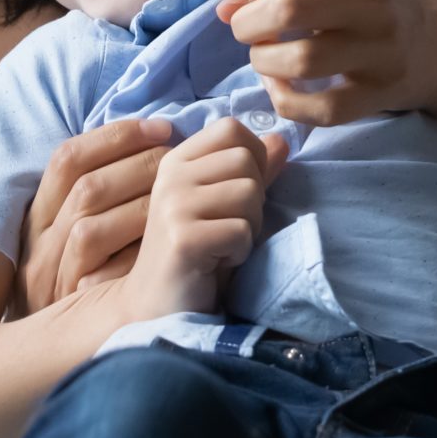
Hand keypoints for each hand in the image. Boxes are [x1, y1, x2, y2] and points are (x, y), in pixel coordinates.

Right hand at [14, 117, 172, 314]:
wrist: (83, 355)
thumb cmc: (100, 292)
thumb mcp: (93, 238)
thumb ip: (114, 194)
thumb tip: (163, 137)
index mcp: (38, 220)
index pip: (67, 160)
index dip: (115, 138)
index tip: (162, 128)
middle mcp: (38, 247)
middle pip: (86, 189)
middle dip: (141, 167)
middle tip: (187, 163)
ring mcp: (56, 280)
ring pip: (92, 227)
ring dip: (146, 207)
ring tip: (190, 201)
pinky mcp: (80, 308)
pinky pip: (111, 270)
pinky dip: (146, 249)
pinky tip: (182, 243)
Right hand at [120, 117, 288, 320]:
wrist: (155, 309)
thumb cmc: (194, 256)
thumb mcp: (222, 205)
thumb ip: (250, 171)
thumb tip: (281, 139)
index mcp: (176, 161)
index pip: (231, 128)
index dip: (251, 157)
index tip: (236, 194)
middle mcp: (171, 176)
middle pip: (246, 160)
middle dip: (253, 199)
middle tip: (227, 228)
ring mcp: (173, 206)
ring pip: (248, 193)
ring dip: (247, 227)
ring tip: (221, 246)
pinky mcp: (183, 238)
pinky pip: (241, 231)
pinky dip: (239, 253)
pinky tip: (215, 263)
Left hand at [215, 0, 436, 127]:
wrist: (432, 42)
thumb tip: (225, 9)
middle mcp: (370, 3)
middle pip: (290, 8)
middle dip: (249, 22)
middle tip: (247, 29)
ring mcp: (380, 51)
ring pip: (302, 61)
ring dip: (263, 63)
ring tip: (264, 58)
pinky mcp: (381, 93)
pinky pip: (322, 110)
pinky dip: (287, 102)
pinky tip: (282, 89)